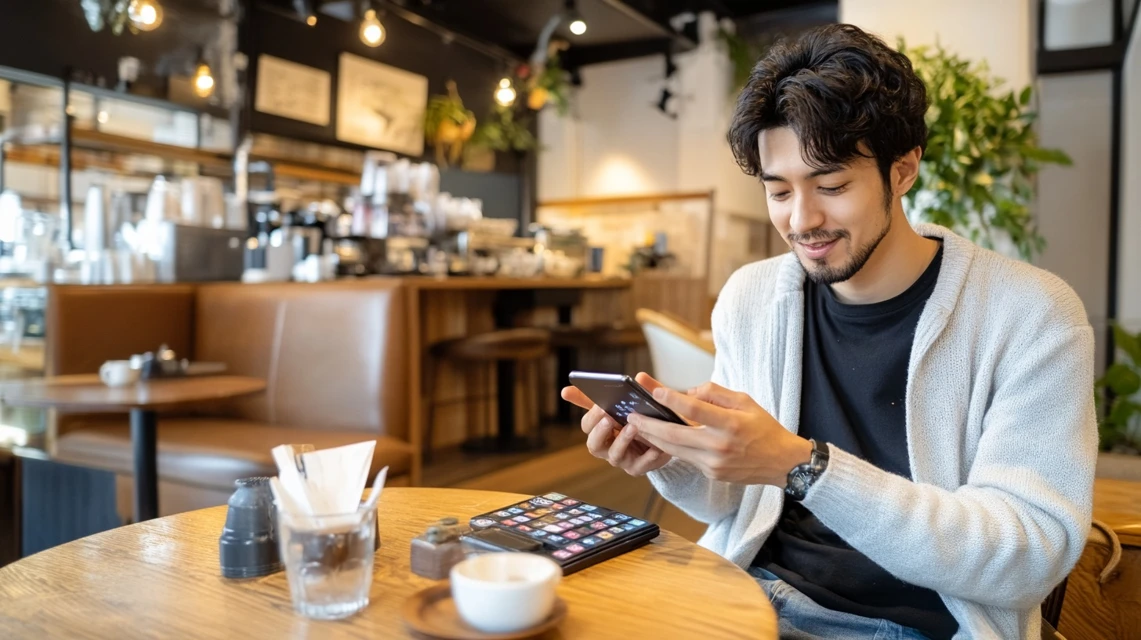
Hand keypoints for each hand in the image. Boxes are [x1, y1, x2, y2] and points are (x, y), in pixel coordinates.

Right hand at [560, 372, 672, 476]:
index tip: (601, 405)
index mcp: (599, 431)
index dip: (592, 417)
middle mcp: (606, 447)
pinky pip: (641, 465)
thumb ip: (597, 398)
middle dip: (600, 431)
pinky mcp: (638, 467)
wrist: (659, 438)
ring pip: (615, 455)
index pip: (587, 426)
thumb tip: (565, 391)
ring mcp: (621, 459)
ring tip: (633, 427)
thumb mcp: (616, 406)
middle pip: (594, 445)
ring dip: (623, 440)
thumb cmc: (633, 419)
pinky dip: (648, 457)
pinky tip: (655, 448)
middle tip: (609, 417)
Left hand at [628, 382, 811, 486]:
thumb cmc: (764, 427)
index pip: (694, 410)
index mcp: (730, 424)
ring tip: (637, 426)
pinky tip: (658, 438)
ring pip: (675, 450)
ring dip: (653, 438)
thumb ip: (715, 393)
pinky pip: (686, 458)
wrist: (782, 463)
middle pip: (675, 435)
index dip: (671, 399)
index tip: (654, 390)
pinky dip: (670, 447)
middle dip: (649, 425)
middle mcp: (720, 446)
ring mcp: (714, 464)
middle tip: (631, 415)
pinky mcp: (712, 474)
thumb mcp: (745, 401)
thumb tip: (688, 393)